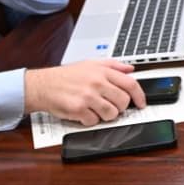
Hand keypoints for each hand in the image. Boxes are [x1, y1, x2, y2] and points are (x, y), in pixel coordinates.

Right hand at [24, 60, 143, 124]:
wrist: (42, 85)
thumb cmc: (66, 76)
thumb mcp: (90, 64)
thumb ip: (113, 65)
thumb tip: (131, 70)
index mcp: (102, 71)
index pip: (131, 84)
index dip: (140, 96)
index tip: (141, 103)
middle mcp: (97, 83)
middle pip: (123, 102)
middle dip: (120, 107)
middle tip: (111, 105)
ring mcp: (88, 96)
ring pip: (112, 114)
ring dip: (106, 115)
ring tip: (96, 109)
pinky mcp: (78, 109)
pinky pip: (94, 121)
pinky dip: (90, 120)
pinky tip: (83, 112)